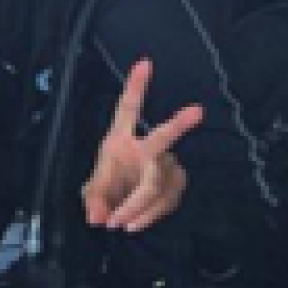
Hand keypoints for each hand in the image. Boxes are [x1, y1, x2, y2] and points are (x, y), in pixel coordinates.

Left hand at [83, 58, 198, 231]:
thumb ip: (92, 202)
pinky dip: (148, 216)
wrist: (121, 211)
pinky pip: (166, 201)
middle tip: (196, 112)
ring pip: (157, 184)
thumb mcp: (92, 194)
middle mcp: (146, 148)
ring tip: (120, 223)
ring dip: (138, 207)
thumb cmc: (106, 190)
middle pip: (162, 139)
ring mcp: (165, 164)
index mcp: (120, 141)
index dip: (136, 87)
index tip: (144, 64)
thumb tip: (98, 216)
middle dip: (178, 125)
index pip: (128, 111)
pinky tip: (136, 223)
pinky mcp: (176, 183)